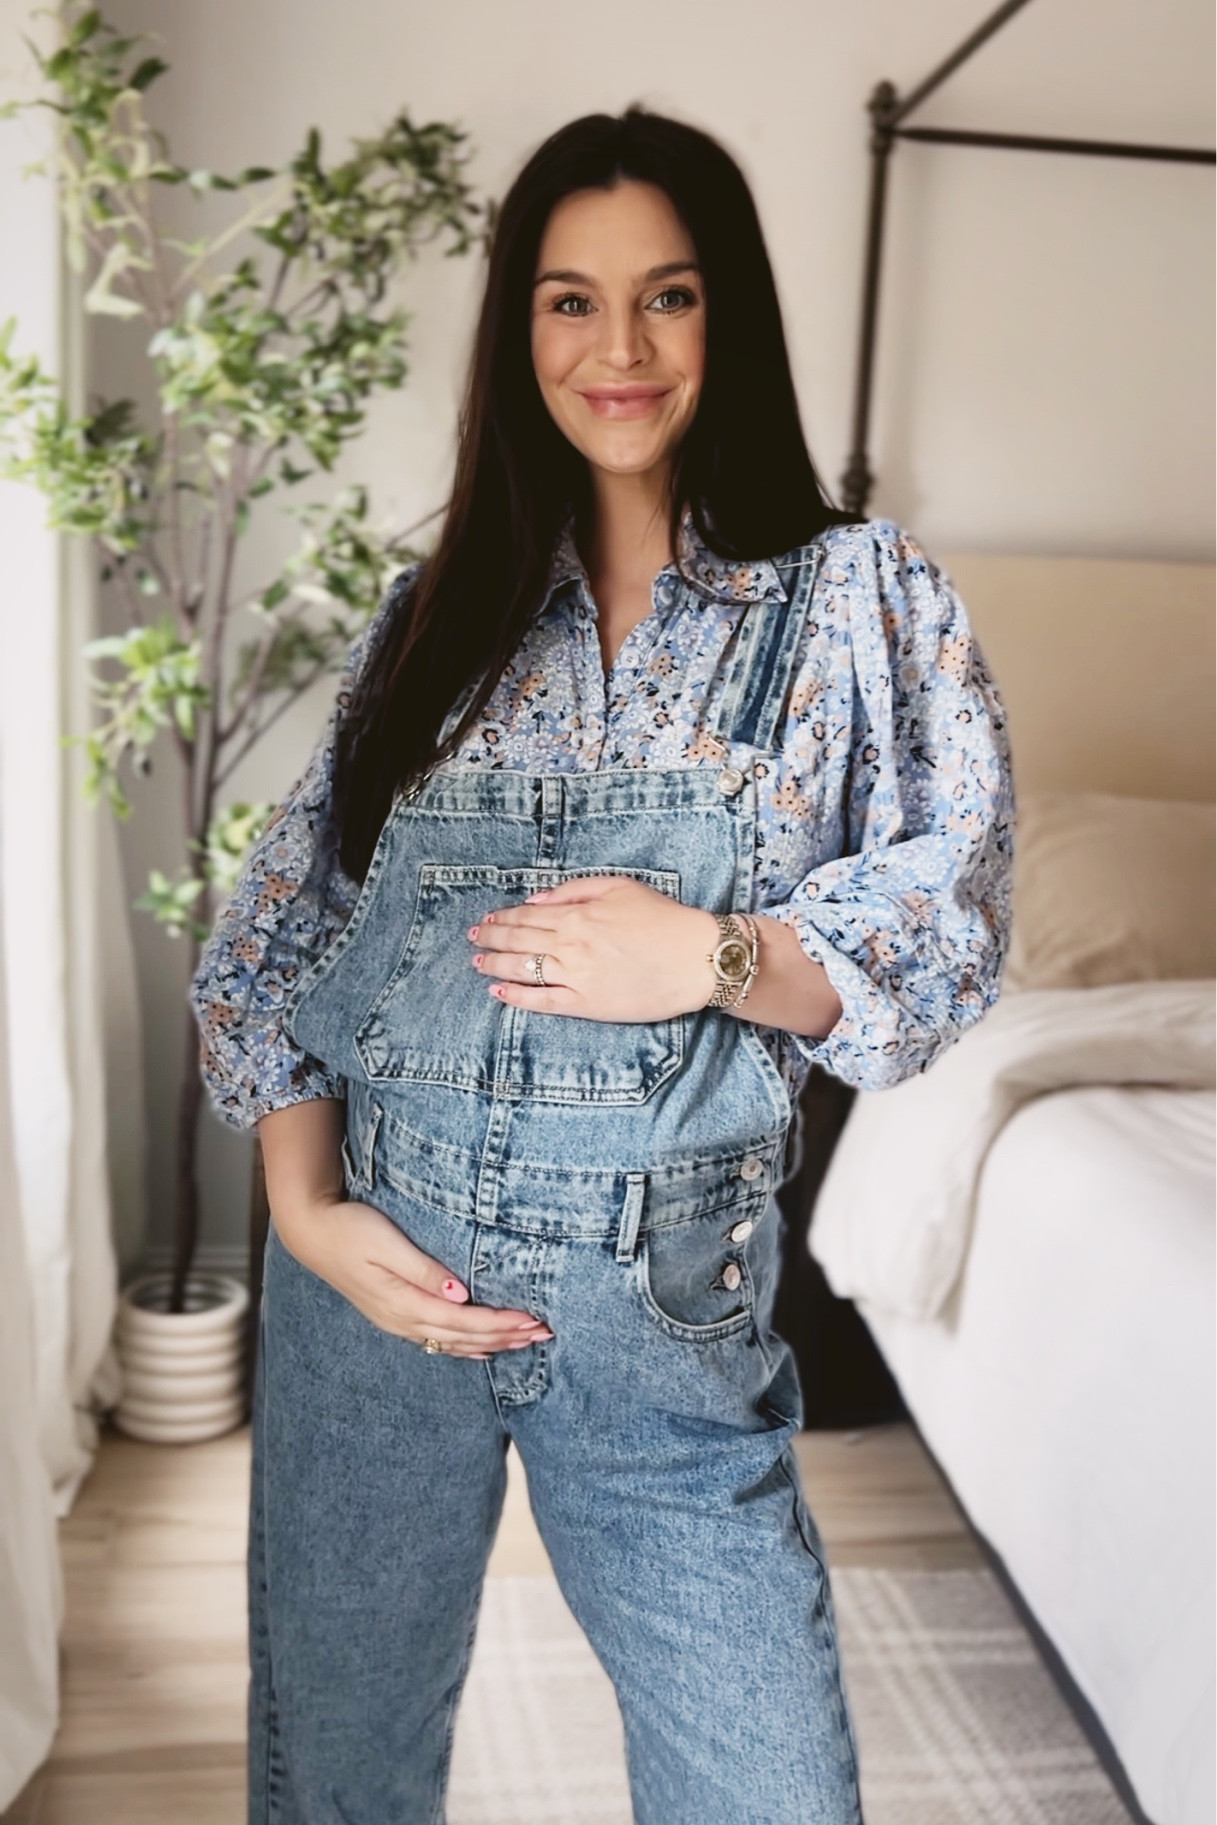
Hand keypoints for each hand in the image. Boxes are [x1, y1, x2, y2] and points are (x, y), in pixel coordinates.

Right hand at [271, 1193, 554, 1358]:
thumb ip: (423, 1271)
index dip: (501, 1324)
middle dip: (507, 1337)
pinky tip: (483, 1349)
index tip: (534, 1320)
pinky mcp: (393, 1314)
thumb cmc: (351, 1229)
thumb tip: (460, 1295)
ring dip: (492, 1343)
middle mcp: (402, 1319)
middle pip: (464, 1337)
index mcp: (404, 1302)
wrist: (312, 1232)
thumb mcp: (388, 1244)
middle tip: (545, 1334)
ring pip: (453, 1343)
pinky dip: (465, 1347)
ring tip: (526, 1342)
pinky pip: (437, 1340)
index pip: (465, 1322)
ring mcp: (397, 1320)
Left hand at [468, 874, 716, 1021]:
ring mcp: (574, 976)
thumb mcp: (619, 886)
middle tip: (473, 938)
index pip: (527, 916)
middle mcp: (569, 945)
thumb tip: (537, 898)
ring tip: (477, 962)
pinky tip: (499, 992)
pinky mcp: (586, 1004)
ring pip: (522, 969)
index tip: (486, 919)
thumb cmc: (662, 919)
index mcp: (577, 914)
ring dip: (494, 964)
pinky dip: (516, 997)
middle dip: (490, 938)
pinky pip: (541, 1001)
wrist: (694, 958)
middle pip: (518, 940)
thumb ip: (574, 889)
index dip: (502, 917)